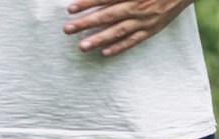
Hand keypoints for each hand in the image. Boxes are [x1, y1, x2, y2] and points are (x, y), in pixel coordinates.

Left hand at [64, 0, 193, 56]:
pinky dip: (118, 47)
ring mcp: (144, 20)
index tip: (70, 8)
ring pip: (118, 31)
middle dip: (86, 22)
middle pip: (107, 15)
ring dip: (98, 39)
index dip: (87, 2)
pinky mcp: (151, 29)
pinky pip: (133, 40)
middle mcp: (137, 6)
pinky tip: (104, 53)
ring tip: (81, 47)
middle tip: (67, 29)